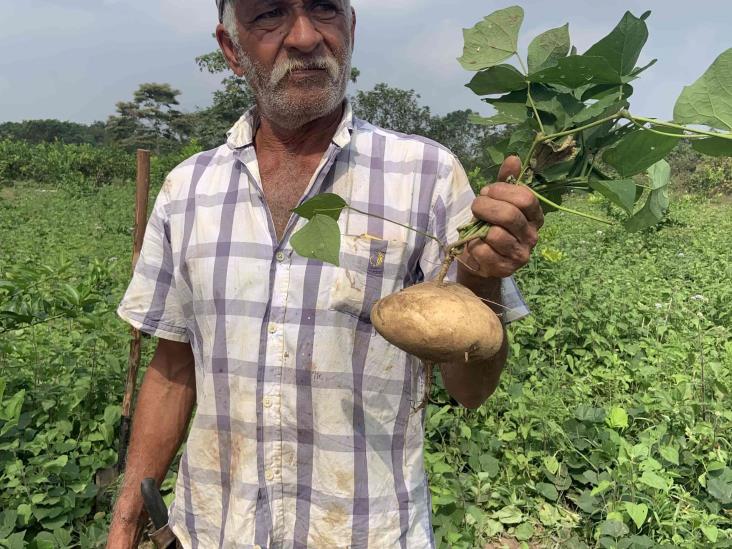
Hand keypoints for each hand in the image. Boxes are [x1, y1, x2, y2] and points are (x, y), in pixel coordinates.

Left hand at [460, 156, 543, 278]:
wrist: (480, 260)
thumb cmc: (490, 225)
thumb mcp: (497, 201)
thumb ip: (506, 181)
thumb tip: (514, 158)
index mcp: (535, 216)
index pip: (526, 198)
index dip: (502, 191)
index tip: (487, 191)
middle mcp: (532, 236)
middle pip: (509, 215)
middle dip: (485, 206)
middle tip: (476, 207)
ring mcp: (521, 255)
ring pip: (496, 234)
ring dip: (478, 227)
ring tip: (476, 228)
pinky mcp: (505, 269)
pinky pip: (484, 251)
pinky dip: (474, 245)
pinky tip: (475, 245)